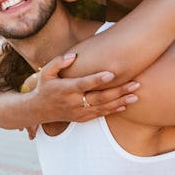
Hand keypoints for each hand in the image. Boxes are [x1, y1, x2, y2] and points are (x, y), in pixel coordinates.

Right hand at [24, 53, 139, 134]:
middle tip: (135, 84)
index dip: (97, 79)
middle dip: (118, 91)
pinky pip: (100, 114)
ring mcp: (78, 112)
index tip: (111, 73)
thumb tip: (73, 56)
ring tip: (136, 95)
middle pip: (99, 97)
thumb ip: (58, 62)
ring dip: (120, 102)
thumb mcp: (45, 72)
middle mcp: (73, 102)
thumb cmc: (44, 87)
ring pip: (102, 108)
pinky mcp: (82, 118)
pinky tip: (126, 104)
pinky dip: (113, 110)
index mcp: (65, 89)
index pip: (84, 84)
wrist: (38, 110)